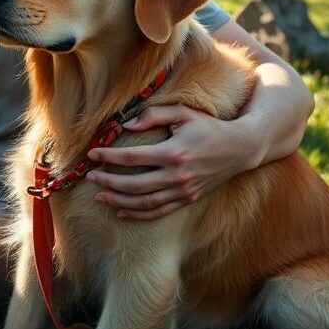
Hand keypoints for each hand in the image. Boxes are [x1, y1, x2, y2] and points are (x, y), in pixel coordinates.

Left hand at [85, 105, 254, 219]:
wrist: (239, 148)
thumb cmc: (208, 127)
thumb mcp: (182, 113)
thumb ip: (152, 116)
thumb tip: (125, 125)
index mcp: (173, 152)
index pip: (132, 157)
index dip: (108, 156)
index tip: (92, 154)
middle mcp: (177, 175)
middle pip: (134, 184)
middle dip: (108, 182)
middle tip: (90, 178)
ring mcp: (183, 190)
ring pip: (144, 202)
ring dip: (119, 201)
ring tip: (99, 197)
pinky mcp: (188, 199)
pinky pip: (159, 211)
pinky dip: (138, 214)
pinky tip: (121, 212)